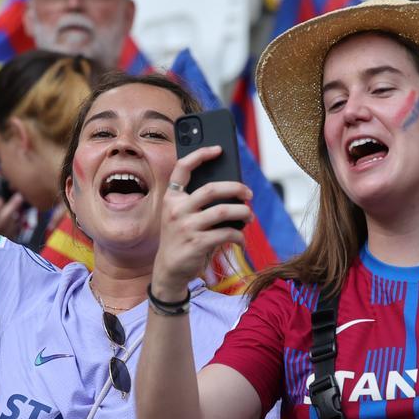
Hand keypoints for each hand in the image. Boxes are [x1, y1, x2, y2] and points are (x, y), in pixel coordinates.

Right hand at [152, 145, 253, 297]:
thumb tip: (233, 194)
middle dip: (236, 188)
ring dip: (243, 213)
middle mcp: (176, 209)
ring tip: (249, 216)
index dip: (200, 154)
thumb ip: (198, 204)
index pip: (182, 168)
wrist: (169, 270)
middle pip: (212, 189)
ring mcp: (185, 226)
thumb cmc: (181, 238)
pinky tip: (241, 240)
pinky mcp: (197, 243)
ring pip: (224, 211)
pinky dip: (239, 236)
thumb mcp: (181, 217)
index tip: (218, 149)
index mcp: (171, 198)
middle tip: (248, 193)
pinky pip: (227, 233)